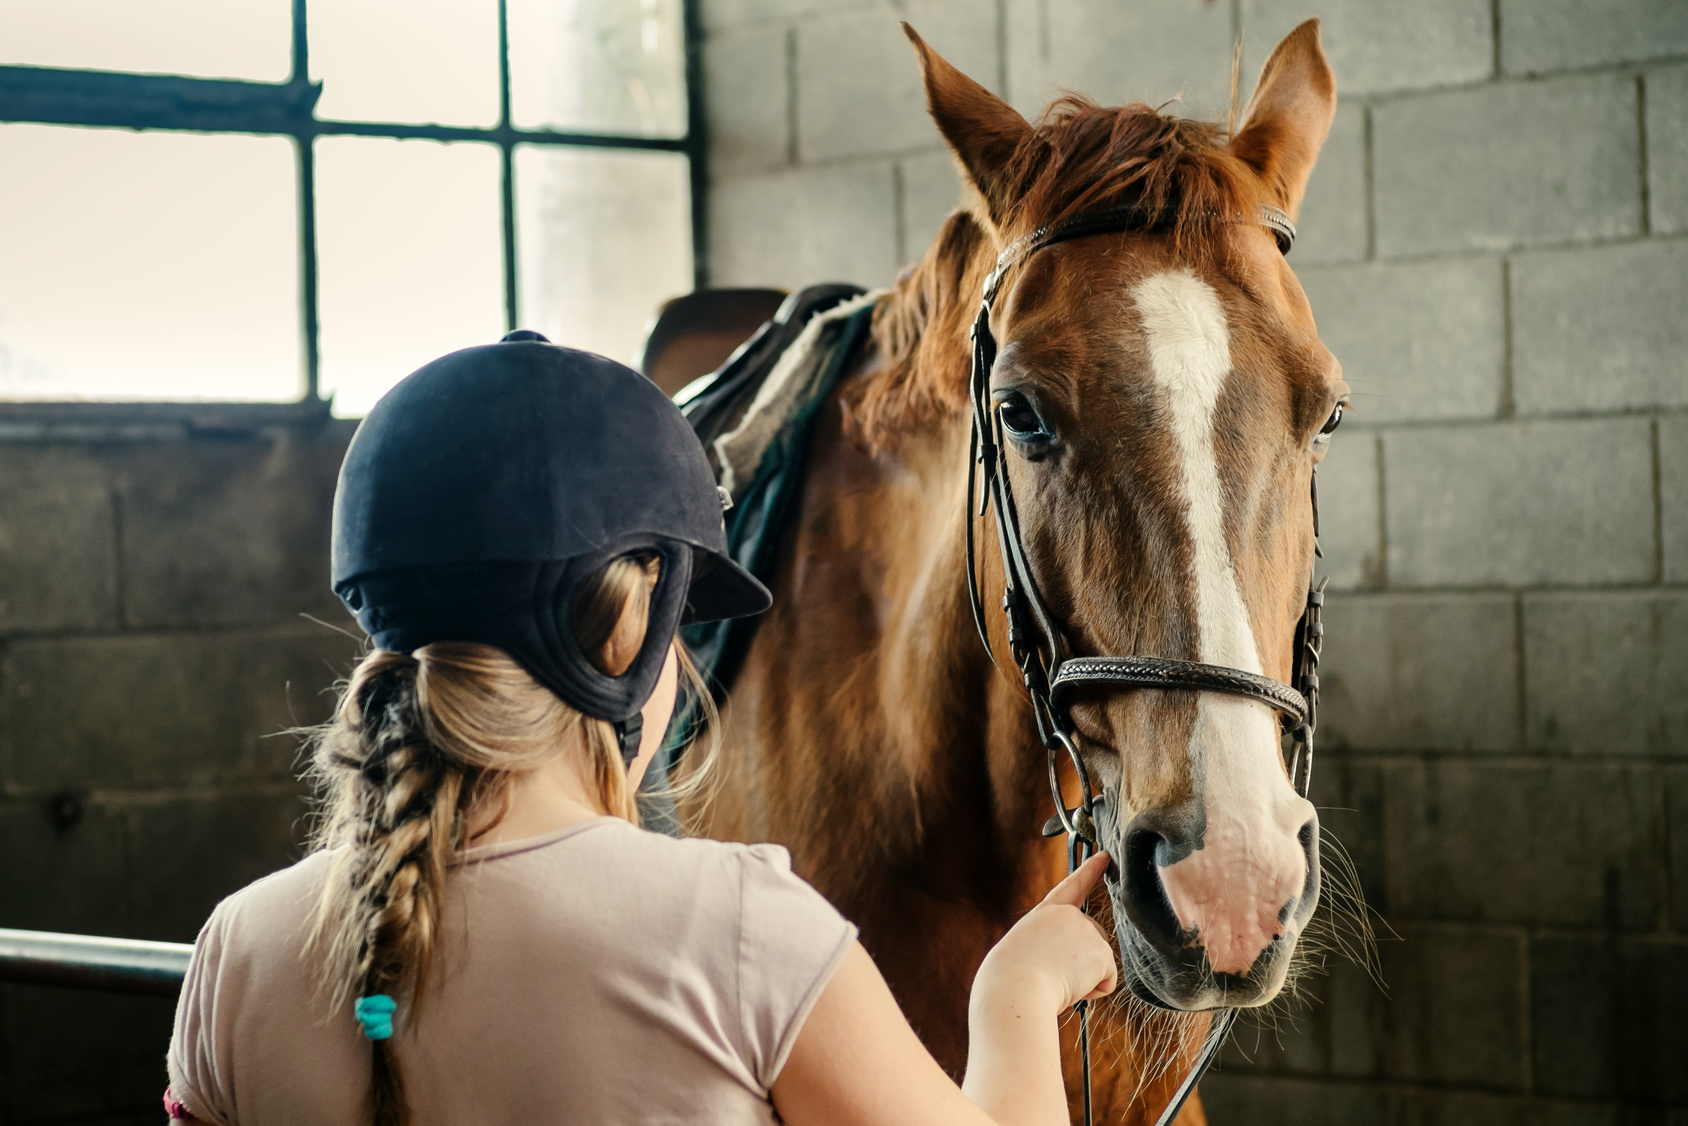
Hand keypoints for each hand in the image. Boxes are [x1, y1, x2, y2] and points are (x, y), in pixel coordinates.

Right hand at [972, 852, 1117, 1014]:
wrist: (1015, 988)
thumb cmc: (1009, 980)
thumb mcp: (1024, 950)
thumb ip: (1048, 946)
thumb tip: (1070, 967)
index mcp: (1044, 913)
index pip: (1071, 887)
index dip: (1090, 870)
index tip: (1104, 855)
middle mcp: (1068, 915)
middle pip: (1092, 938)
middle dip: (1082, 961)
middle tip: (1051, 974)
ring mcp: (1086, 930)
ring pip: (1099, 963)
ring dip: (1084, 979)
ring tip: (1055, 980)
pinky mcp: (1101, 952)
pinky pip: (1107, 981)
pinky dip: (1093, 991)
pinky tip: (1070, 987)